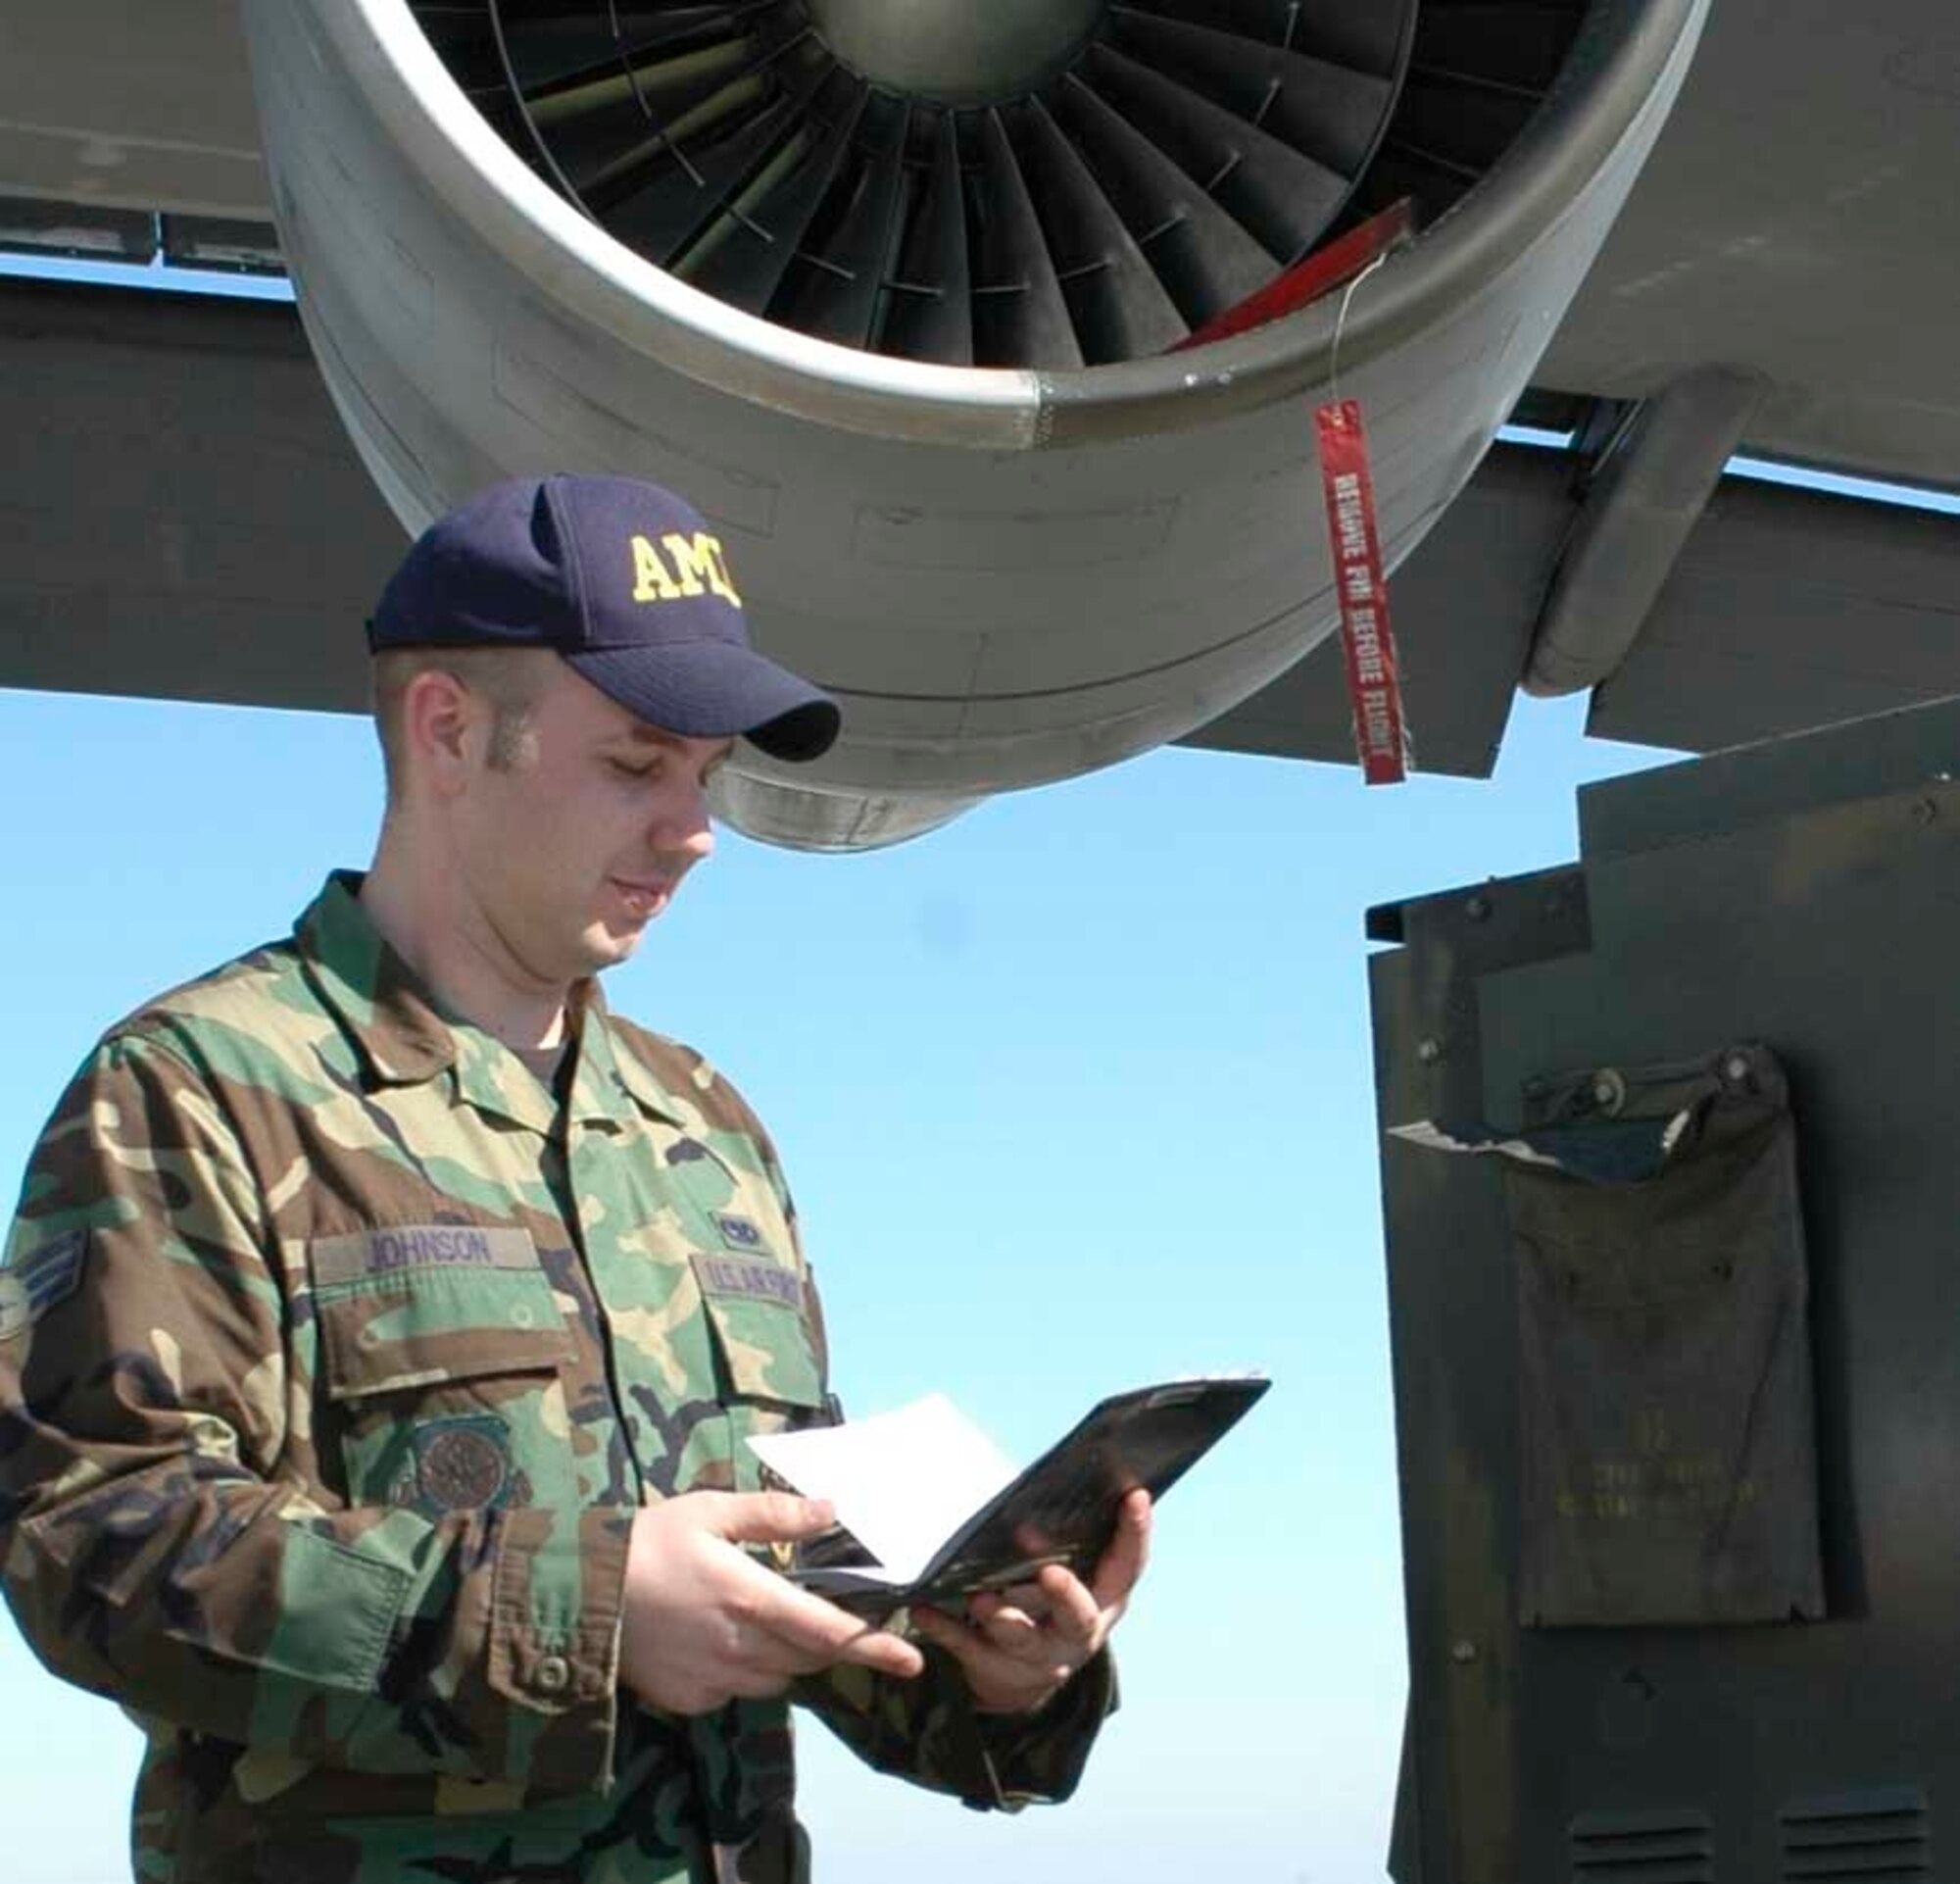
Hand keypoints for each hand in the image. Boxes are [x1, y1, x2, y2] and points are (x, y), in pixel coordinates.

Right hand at [619, 1490, 923, 1714]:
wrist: (579, 1594)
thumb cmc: (648, 1540)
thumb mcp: (711, 1510)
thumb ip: (775, 1514)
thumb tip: (832, 1508)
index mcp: (753, 1599)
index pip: (829, 1631)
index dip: (874, 1646)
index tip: (911, 1659)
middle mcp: (741, 1649)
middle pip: (809, 1657)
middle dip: (827, 1641)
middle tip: (825, 1614)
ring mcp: (714, 1680)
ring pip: (777, 1677)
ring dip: (786, 1655)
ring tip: (760, 1616)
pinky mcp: (689, 1700)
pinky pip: (736, 1690)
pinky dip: (743, 1669)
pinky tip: (717, 1637)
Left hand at [911, 1489, 1150, 1715]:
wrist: (1025, 1672)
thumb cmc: (1051, 1596)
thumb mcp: (1073, 1569)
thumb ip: (1067, 1534)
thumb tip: (1054, 1478)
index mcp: (1106, 1598)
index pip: (1129, 1565)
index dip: (1136, 1533)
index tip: (1135, 1495)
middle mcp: (1079, 1631)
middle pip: (1079, 1616)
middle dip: (1065, 1596)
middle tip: (1050, 1573)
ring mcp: (1040, 1656)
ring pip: (1023, 1639)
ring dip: (1003, 1617)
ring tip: (980, 1598)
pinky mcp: (998, 1670)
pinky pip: (969, 1649)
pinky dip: (946, 1630)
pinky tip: (924, 1609)